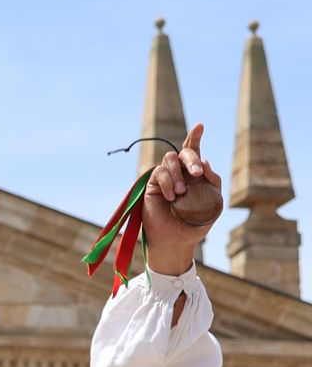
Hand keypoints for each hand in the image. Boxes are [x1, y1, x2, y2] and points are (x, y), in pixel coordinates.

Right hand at [142, 123, 222, 274]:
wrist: (176, 241)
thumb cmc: (195, 224)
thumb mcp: (213, 202)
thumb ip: (214, 182)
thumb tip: (206, 162)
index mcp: (194, 175)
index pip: (194, 151)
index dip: (195, 136)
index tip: (200, 125)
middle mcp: (179, 173)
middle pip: (183, 152)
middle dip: (191, 158)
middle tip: (197, 174)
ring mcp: (164, 178)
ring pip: (169, 159)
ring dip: (178, 173)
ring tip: (181, 193)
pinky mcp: (151, 185)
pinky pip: (159, 173)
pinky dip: (167, 182)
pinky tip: (171, 197)